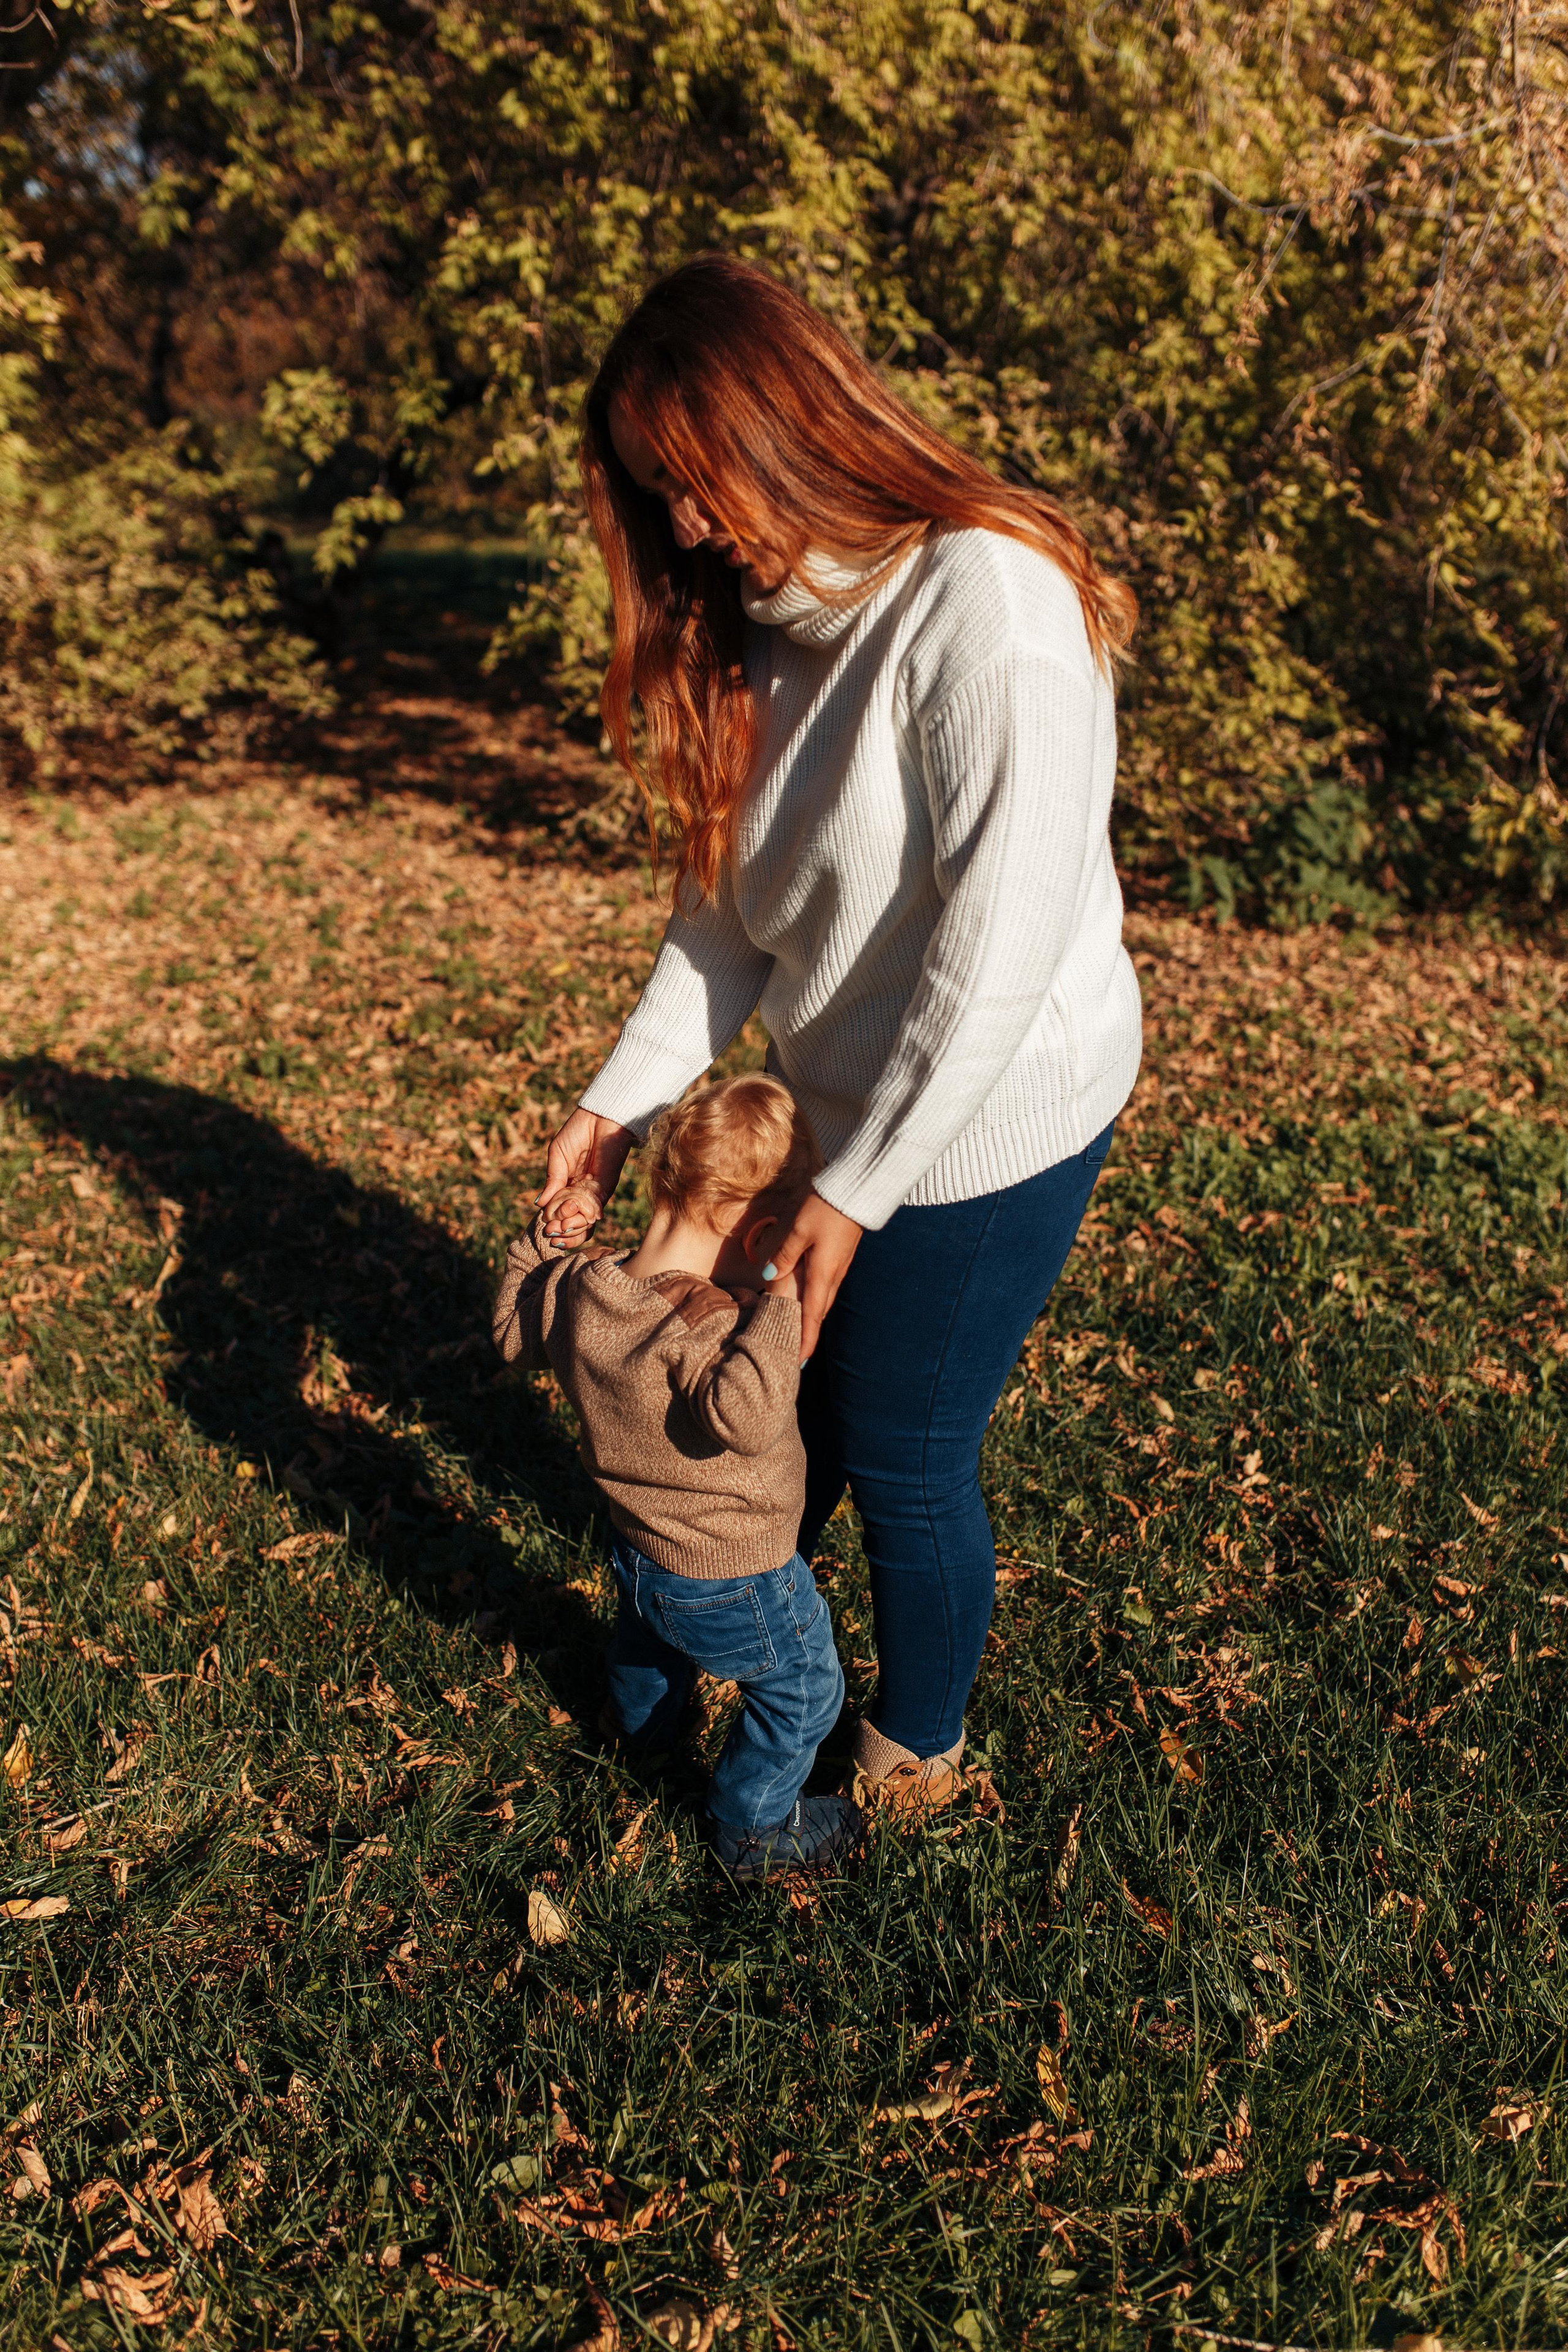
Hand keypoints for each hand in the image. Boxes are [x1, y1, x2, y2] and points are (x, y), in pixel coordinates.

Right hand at [536, 1108, 635, 1244]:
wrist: (599, 1118)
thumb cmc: (576, 1132)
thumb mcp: (557, 1156)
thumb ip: (552, 1180)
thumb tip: (540, 1204)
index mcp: (566, 1185)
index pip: (558, 1211)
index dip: (552, 1221)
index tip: (545, 1226)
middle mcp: (580, 1193)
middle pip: (572, 1221)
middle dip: (561, 1229)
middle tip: (551, 1230)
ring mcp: (593, 1193)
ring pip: (585, 1221)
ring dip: (572, 1227)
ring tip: (561, 1226)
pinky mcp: (606, 1188)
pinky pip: (595, 1209)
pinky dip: (584, 1216)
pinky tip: (572, 1214)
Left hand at [764, 1190, 862, 1359]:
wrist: (856, 1192)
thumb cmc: (826, 1208)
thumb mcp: (799, 1230)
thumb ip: (784, 1254)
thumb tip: (770, 1276)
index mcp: (823, 1273)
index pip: (812, 1316)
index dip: (805, 1340)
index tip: (799, 1362)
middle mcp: (833, 1275)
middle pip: (819, 1312)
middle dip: (809, 1335)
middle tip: (796, 1355)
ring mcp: (839, 1267)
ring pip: (824, 1300)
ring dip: (813, 1319)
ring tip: (801, 1333)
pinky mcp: (841, 1257)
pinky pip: (828, 1287)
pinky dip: (817, 1301)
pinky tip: (810, 1300)